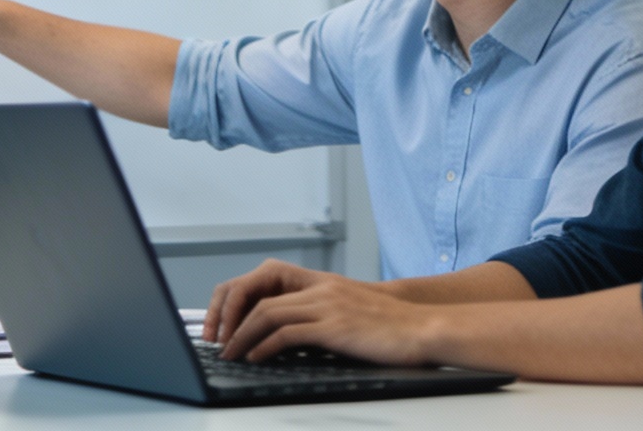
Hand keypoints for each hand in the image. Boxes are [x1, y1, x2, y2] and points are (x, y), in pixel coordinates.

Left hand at [211, 263, 441, 365]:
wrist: (422, 328)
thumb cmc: (391, 328)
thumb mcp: (351, 314)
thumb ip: (323, 317)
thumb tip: (293, 338)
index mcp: (323, 284)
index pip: (269, 285)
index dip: (243, 304)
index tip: (230, 326)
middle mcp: (321, 289)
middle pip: (261, 298)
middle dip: (233, 321)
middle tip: (220, 342)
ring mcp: (327, 306)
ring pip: (268, 313)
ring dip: (242, 335)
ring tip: (229, 353)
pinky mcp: (333, 327)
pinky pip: (287, 333)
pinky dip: (264, 346)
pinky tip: (255, 358)